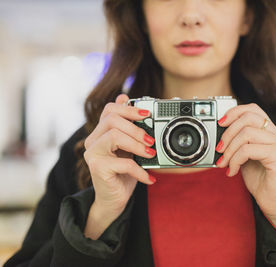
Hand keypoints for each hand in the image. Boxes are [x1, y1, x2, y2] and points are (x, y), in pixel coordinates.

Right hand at [83, 94, 156, 215]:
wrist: (114, 200)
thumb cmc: (123, 173)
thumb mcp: (130, 149)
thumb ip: (129, 128)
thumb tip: (125, 98)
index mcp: (101, 132)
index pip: (110, 109)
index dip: (129, 109)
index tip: (148, 114)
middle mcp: (93, 140)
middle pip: (112, 120)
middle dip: (136, 128)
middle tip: (151, 141)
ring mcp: (93, 154)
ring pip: (114, 136)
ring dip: (137, 145)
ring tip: (150, 155)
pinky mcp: (97, 168)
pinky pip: (123, 163)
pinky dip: (140, 170)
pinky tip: (148, 178)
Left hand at [215, 103, 275, 219]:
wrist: (274, 202)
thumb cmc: (260, 180)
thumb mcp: (245, 156)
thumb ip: (238, 142)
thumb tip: (219, 134)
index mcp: (271, 131)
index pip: (253, 109)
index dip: (234, 112)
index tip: (220, 123)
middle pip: (248, 118)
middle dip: (228, 132)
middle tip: (219, 149)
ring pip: (247, 133)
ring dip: (229, 149)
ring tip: (224, 163)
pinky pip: (248, 150)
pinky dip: (235, 160)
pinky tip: (233, 171)